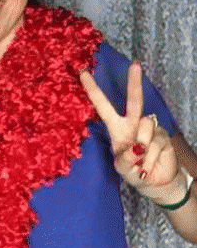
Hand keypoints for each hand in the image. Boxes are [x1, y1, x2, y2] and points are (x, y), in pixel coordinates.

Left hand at [80, 62, 178, 196]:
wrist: (155, 182)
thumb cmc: (133, 172)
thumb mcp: (122, 169)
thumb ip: (126, 159)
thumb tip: (138, 147)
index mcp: (117, 129)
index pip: (103, 107)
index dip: (93, 90)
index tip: (83, 73)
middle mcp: (133, 124)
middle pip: (134, 101)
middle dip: (134, 83)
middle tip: (135, 65)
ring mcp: (150, 129)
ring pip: (145, 129)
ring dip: (142, 151)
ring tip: (139, 163)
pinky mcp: (163, 136)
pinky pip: (155, 145)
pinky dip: (149, 161)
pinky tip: (147, 169)